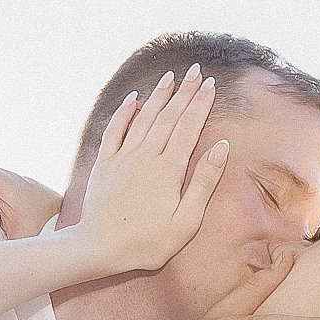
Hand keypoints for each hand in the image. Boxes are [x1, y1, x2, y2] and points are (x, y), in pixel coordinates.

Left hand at [71, 67, 228, 274]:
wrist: (98, 249)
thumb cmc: (147, 242)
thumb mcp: (186, 220)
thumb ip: (204, 181)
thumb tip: (221, 146)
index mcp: (169, 169)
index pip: (189, 126)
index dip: (201, 103)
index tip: (211, 84)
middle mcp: (145, 156)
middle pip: (169, 116)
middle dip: (185, 92)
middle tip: (197, 71)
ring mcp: (122, 158)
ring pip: (144, 117)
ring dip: (159, 95)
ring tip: (171, 76)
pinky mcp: (105, 164)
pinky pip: (115, 130)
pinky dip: (124, 112)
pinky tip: (132, 99)